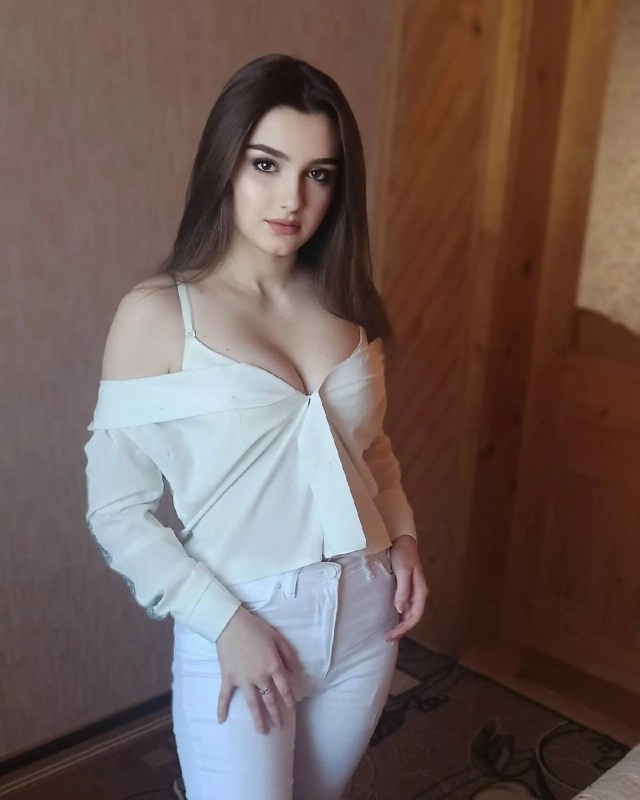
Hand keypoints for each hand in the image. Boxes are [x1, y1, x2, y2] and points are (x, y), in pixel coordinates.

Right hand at [215, 606, 299, 733]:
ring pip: (252, 704)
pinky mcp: (228, 678)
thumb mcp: (277, 638)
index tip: (292, 710)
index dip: (289, 700)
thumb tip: (295, 672)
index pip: (284, 688)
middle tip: (279, 727)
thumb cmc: (256, 628)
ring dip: (257, 719)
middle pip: (270, 700)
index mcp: (273, 666)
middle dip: (276, 715)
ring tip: (261, 732)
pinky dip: (222, 709)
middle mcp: (260, 676)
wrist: (231, 623)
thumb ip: (288, 655)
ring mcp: (243, 679)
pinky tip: (221, 721)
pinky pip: (224, 696)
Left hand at [384, 535, 428, 641]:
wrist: (403, 540)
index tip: (392, 635)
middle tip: (387, 638)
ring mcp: (414, 591)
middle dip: (402, 629)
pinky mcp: (407, 588)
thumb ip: (403, 589)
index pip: (415, 616)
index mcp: (420, 591)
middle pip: (413, 617)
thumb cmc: (403, 554)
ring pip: (409, 613)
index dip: (404, 628)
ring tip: (390, 633)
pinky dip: (399, 616)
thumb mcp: (402, 570)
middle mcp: (419, 594)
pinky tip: (392, 619)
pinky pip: (405, 606)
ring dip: (401, 624)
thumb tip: (400, 609)